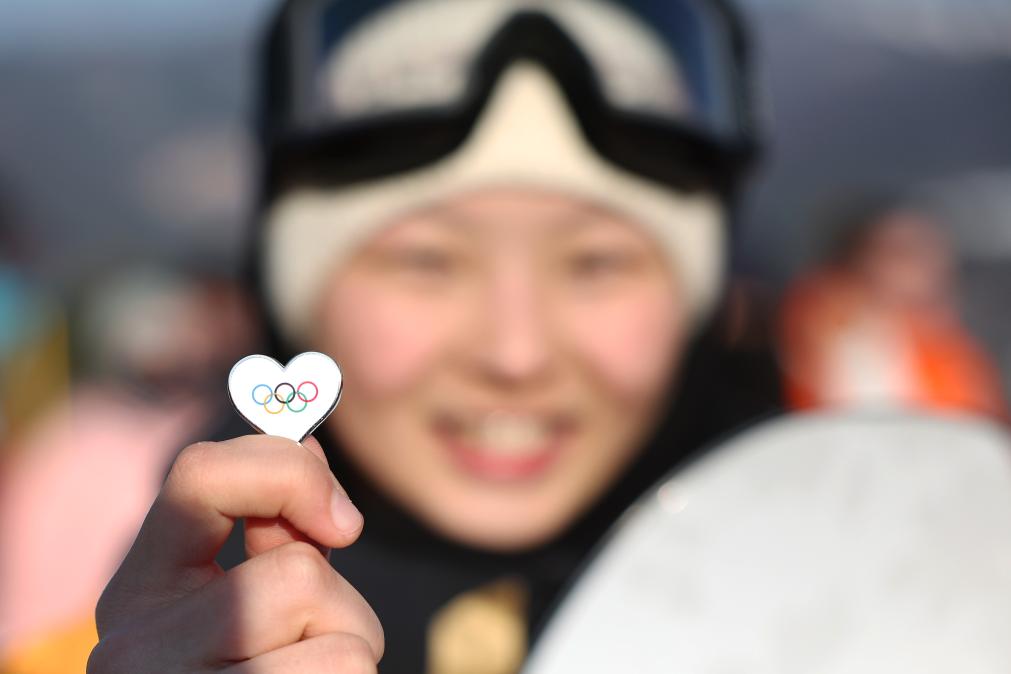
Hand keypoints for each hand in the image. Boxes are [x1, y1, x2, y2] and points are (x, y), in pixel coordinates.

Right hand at [87, 434, 383, 672]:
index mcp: (139, 593)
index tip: (341, 522)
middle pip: (299, 576)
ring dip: (355, 661)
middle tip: (310, 649)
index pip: (200, 475)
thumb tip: (316, 466)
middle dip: (341, 609)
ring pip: (343, 643)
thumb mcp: (242, 602)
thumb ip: (271, 533)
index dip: (289, 472)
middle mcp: (138, 651)